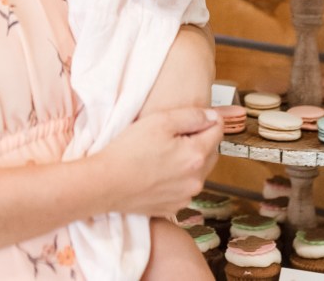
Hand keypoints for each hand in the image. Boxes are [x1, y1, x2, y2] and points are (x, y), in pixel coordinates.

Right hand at [97, 106, 222, 216]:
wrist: (105, 183)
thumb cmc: (129, 151)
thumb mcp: (160, 121)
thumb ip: (192, 116)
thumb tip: (212, 116)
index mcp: (196, 155)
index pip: (218, 131)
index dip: (209, 119)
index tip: (198, 116)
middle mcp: (196, 179)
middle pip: (211, 153)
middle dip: (202, 140)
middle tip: (178, 134)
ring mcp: (186, 196)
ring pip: (199, 172)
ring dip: (191, 161)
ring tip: (166, 153)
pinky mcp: (174, 207)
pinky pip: (185, 188)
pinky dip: (179, 178)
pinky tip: (160, 171)